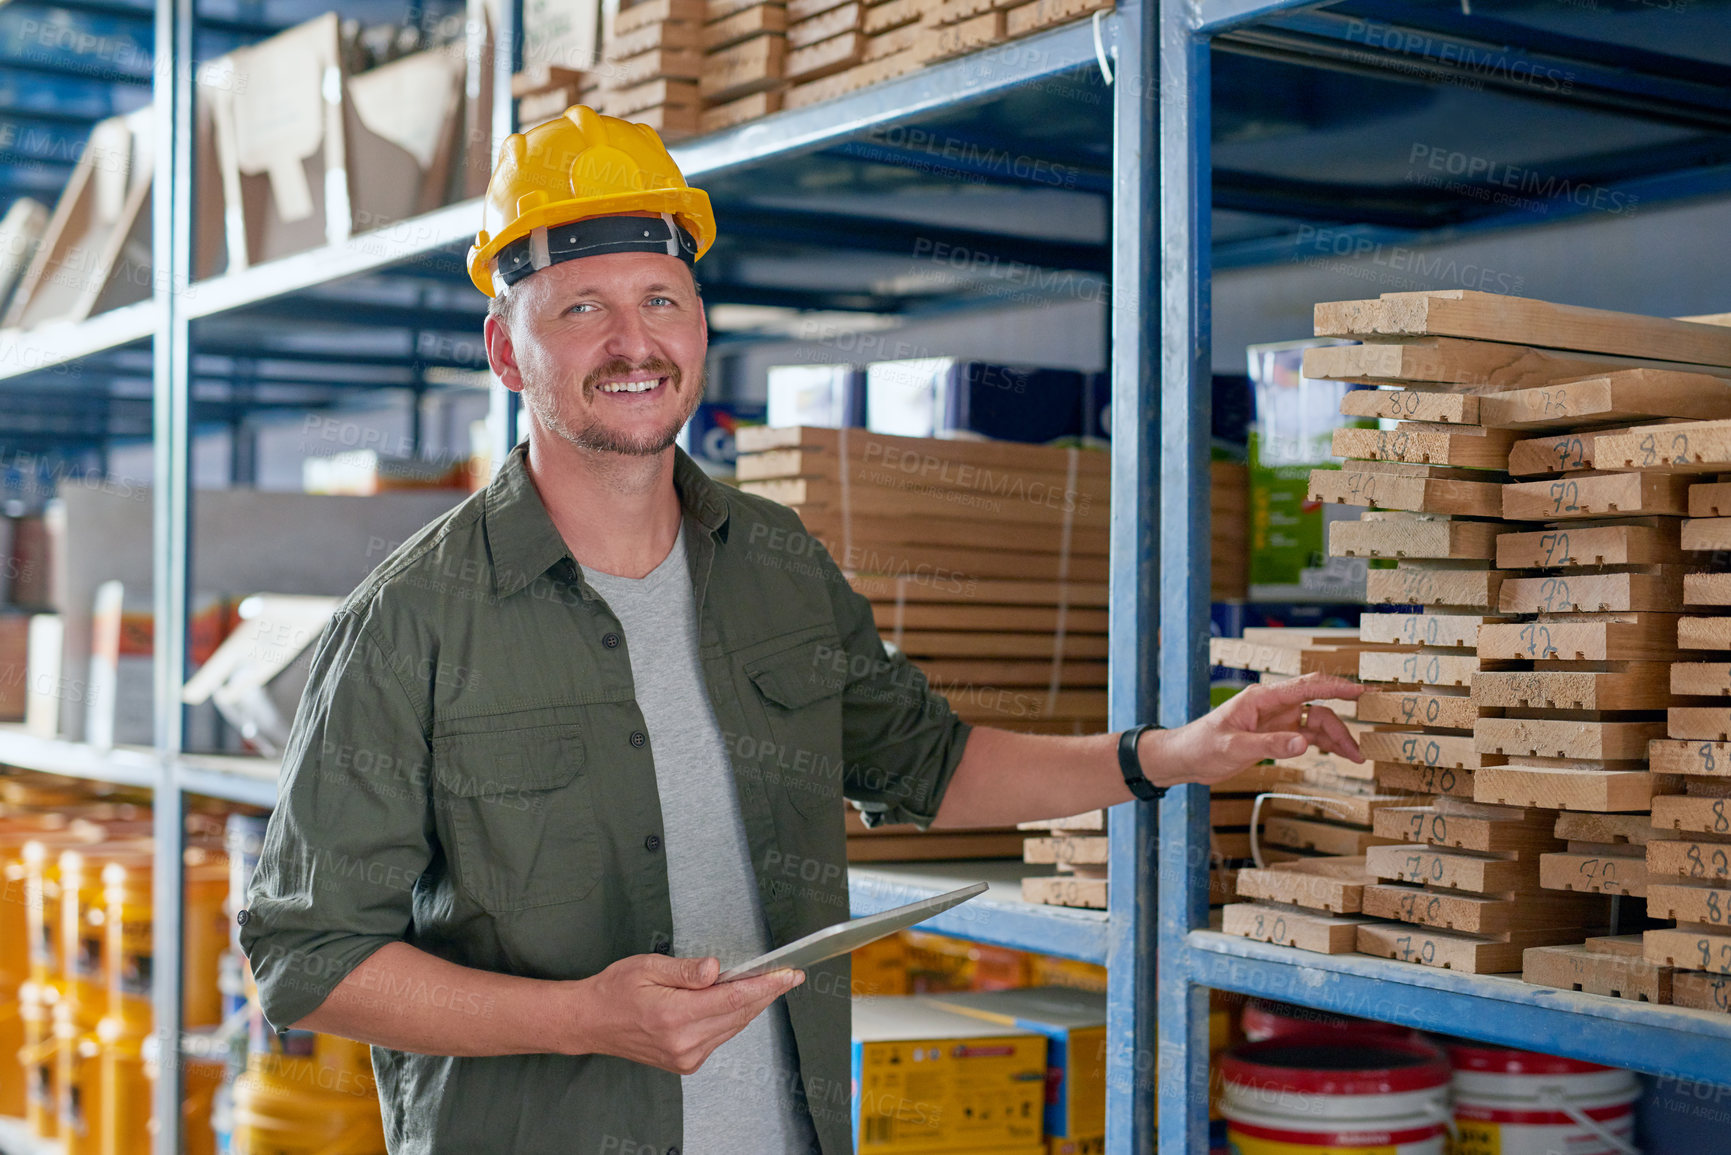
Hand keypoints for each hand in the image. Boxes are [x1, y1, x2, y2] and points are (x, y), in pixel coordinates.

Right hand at [566, 953, 803, 1073]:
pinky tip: (739, 1000)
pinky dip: (734, 1017)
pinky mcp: (686, 1062)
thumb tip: (716, 969)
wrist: (591, 1022)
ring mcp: (686, 1056)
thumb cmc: (615, 990)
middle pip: (740, 1014)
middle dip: (767, 993)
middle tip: (788, 975)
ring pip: (733, 1027)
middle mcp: (683, 1042)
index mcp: (674, 1016)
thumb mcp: (647, 967)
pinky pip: (721, 1036)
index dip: (766, 985)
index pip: (734, 999)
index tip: (788, 974)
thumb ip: (685, 970)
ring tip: (768, 983)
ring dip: (753, 1005)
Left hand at [1144, 672, 1364, 788]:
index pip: (1305, 687)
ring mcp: (1276, 721)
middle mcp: (1273, 706)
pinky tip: (1340, 755)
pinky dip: (1325, 744)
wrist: (1185, 759)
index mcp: (1262, 698)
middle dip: (1341, 722)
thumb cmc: (1202, 746)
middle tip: (1361, 745)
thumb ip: (1269, 745)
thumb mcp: (1233, 747)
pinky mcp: (1275, 736)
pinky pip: (1307, 736)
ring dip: (1336, 737)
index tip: (1360, 691)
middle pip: (1316, 708)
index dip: (1335, 687)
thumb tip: (1303, 743)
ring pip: (1315, 723)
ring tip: (1356, 757)